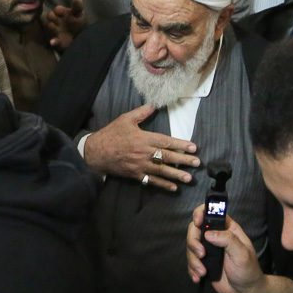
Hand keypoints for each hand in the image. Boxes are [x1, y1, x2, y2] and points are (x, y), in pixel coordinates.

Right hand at [45, 0, 84, 50]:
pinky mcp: (58, 40)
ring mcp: (56, 30)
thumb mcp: (79, 13)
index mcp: (62, 13)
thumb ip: (78, 7)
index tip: (62, 13)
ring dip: (52, 27)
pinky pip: (54, 41)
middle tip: (57, 20)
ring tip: (57, 29)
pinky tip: (53, 42)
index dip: (59, 10)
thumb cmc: (77, 22)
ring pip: (50, 26)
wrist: (80, 36)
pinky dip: (53, 41)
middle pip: (50, 16)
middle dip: (52, 17)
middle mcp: (57, 20)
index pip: (58, 9)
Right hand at [83, 103, 199, 190]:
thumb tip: (154, 104)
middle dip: (183, 160)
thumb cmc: (111, 134)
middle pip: (167, 157)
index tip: (193, 147)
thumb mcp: (125, 119)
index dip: (181, 145)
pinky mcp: (135, 174)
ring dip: (176, 175)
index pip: (166, 141)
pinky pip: (151, 181)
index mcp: (143, 138)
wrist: (95, 152)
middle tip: (197, 163)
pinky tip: (173, 188)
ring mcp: (139, 165)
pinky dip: (162, 185)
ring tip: (189, 178)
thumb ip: (141, 112)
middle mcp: (144, 153)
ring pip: (161, 171)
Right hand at [186, 204, 264, 292]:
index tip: (197, 221)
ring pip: (190, 246)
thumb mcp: (242, 254)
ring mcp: (208, 249)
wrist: (245, 292)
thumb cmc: (248, 270)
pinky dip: (191, 269)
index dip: (201, 213)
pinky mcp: (203, 262)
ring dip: (193, 260)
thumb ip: (228, 240)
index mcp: (227, 229)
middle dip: (193, 242)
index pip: (212, 213)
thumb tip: (208, 234)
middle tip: (201, 254)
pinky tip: (198, 277)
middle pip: (195, 229)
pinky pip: (190, 261)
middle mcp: (216, 237)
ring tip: (202, 272)